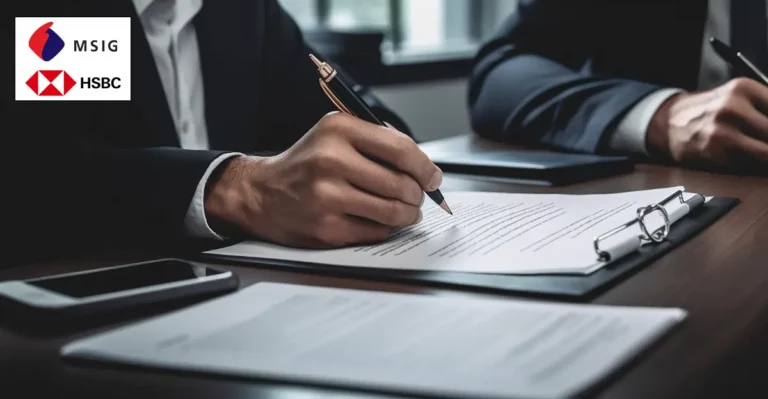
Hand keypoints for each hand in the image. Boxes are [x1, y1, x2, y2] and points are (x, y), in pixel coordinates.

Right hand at [204, 112, 441, 247]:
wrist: (261, 192)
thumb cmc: (306, 163)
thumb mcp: (335, 135)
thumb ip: (378, 142)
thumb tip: (424, 167)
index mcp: (338, 130)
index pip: (401, 150)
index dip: (425, 168)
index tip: (433, 178)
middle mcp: (331, 160)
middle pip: (400, 184)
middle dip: (417, 195)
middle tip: (417, 197)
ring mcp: (327, 196)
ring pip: (392, 211)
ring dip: (407, 215)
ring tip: (406, 212)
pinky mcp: (326, 227)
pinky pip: (375, 231)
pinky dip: (385, 228)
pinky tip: (378, 221)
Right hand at [647, 78, 767, 170]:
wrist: (669, 124)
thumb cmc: (708, 113)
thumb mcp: (737, 98)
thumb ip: (765, 108)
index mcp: (744, 88)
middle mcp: (733, 106)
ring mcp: (724, 129)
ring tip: (766, 150)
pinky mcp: (718, 151)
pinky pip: (756, 161)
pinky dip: (764, 163)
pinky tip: (762, 160)